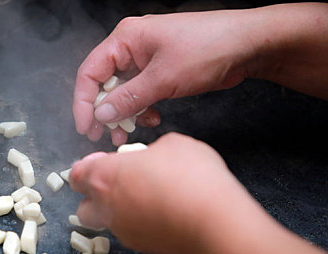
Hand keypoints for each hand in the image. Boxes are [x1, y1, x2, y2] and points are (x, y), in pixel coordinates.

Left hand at [70, 132, 245, 253]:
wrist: (215, 223)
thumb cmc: (191, 177)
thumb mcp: (173, 145)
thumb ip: (151, 151)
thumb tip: (153, 158)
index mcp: (106, 176)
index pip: (77, 175)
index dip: (89, 167)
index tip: (106, 162)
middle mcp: (107, 207)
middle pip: (83, 207)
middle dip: (95, 197)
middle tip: (120, 184)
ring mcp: (123, 231)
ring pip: (108, 223)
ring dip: (119, 211)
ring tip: (147, 199)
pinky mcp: (143, 247)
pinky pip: (133, 234)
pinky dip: (141, 224)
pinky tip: (164, 214)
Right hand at [73, 10, 257, 144]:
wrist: (248, 46)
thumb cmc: (208, 48)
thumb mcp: (163, 78)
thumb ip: (129, 97)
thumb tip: (101, 114)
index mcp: (125, 39)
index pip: (90, 72)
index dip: (83, 102)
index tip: (85, 127)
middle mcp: (131, 48)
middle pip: (104, 84)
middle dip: (104, 112)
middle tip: (104, 135)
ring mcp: (146, 60)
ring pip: (122, 92)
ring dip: (123, 115)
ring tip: (127, 133)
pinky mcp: (159, 72)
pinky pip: (139, 94)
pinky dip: (141, 110)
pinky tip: (151, 119)